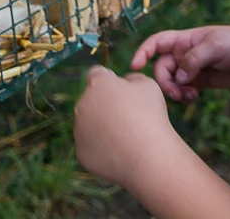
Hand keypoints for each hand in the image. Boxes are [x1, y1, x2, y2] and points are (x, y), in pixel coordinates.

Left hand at [73, 66, 179, 186]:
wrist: (148, 156)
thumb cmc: (150, 116)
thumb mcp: (148, 85)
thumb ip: (132, 78)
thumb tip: (124, 83)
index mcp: (97, 84)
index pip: (96, 73)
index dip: (110, 80)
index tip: (122, 90)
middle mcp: (82, 105)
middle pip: (91, 100)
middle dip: (105, 104)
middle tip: (128, 117)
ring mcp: (79, 130)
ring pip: (89, 123)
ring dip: (102, 126)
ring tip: (126, 136)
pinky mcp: (81, 152)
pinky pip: (91, 145)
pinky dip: (102, 147)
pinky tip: (120, 151)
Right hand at [131, 25, 229, 102]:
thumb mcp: (215, 46)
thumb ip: (194, 59)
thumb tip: (179, 77)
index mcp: (184, 39)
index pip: (156, 43)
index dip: (143, 52)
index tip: (135, 66)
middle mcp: (183, 53)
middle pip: (161, 68)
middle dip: (165, 81)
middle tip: (177, 93)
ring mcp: (191, 68)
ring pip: (171, 81)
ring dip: (175, 91)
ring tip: (189, 96)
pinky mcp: (200, 81)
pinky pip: (183, 89)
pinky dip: (184, 95)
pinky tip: (194, 97)